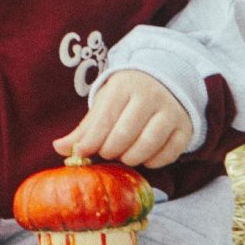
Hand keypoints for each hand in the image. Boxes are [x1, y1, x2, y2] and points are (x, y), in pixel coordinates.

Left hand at [56, 69, 193, 169]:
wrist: (166, 82)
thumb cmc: (128, 98)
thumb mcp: (105, 105)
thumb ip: (84, 129)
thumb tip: (60, 148)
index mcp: (124, 86)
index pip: (104, 119)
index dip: (91, 141)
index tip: (82, 153)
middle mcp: (150, 96)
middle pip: (124, 135)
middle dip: (110, 150)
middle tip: (107, 152)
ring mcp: (171, 111)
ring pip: (147, 145)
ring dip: (131, 158)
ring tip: (124, 155)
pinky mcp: (185, 128)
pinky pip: (168, 154)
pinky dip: (153, 161)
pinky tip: (144, 156)